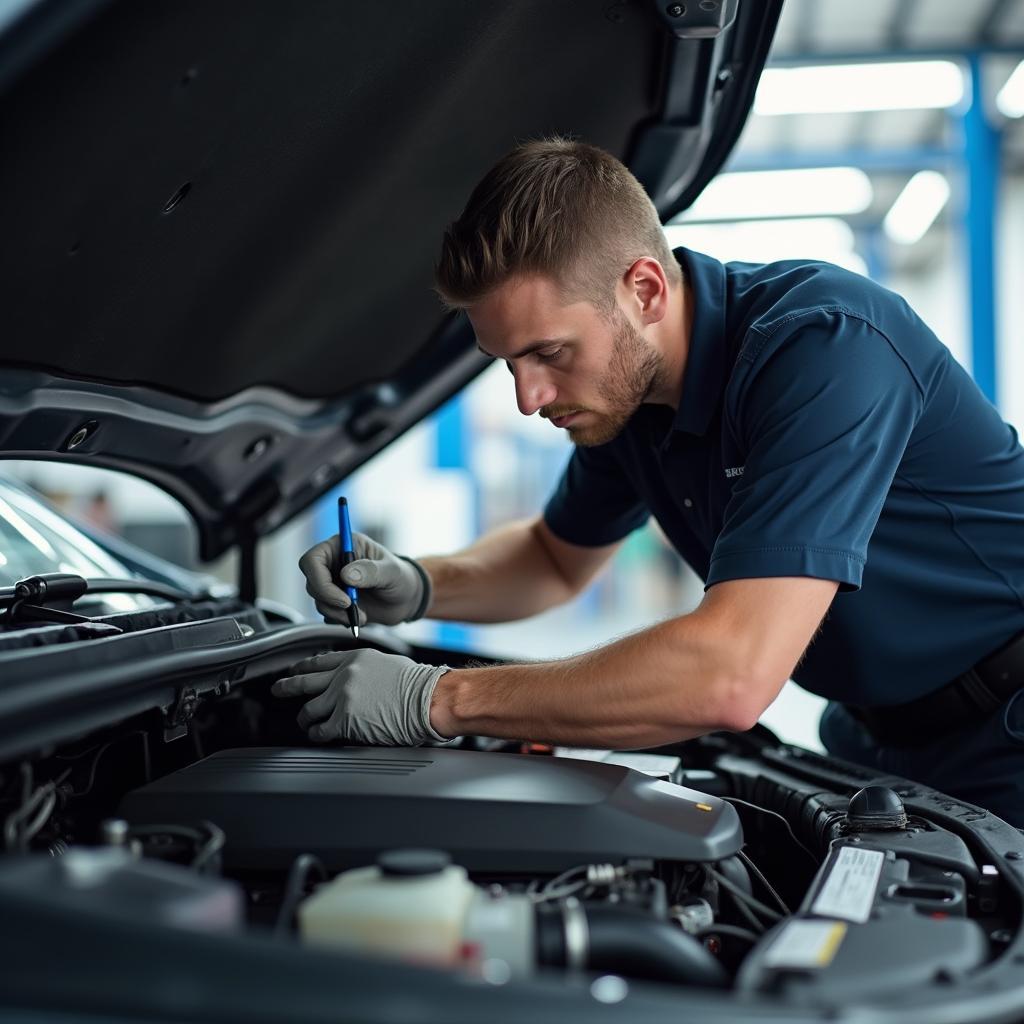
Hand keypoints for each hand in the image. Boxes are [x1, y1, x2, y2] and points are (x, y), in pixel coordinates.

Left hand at [271, 649, 450, 745]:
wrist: (426, 699)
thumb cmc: (417, 684)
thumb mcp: (386, 663)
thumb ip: (365, 669)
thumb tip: (356, 678)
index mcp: (355, 659)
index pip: (320, 661)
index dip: (303, 666)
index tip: (295, 670)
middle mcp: (343, 676)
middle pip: (304, 681)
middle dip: (286, 686)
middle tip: (277, 689)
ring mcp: (341, 698)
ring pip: (308, 709)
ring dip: (304, 718)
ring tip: (304, 723)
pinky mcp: (344, 721)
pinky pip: (320, 730)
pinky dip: (316, 734)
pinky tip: (317, 735)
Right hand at [298, 531, 431, 627]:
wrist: (407, 599)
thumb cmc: (402, 578)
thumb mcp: (392, 572)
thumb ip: (370, 571)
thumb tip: (346, 574)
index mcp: (343, 546)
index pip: (312, 559)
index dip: (319, 580)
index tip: (343, 597)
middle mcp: (334, 563)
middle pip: (312, 582)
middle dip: (330, 600)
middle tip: (352, 608)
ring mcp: (333, 583)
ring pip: (318, 601)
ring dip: (337, 613)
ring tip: (361, 615)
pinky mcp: (335, 601)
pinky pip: (326, 613)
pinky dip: (340, 619)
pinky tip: (358, 617)